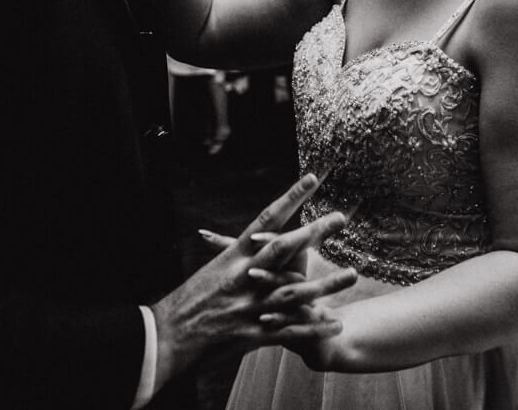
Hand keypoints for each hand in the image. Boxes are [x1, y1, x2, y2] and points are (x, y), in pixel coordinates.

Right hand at [149, 173, 356, 390]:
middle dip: (315, 233)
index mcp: (233, 257)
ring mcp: (249, 306)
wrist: (165, 338)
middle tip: (341, 218)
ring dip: (326, 284)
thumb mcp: (209, 274)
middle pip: (285, 249)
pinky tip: (337, 323)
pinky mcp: (252, 334)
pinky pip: (290, 331)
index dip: (291, 198)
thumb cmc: (184, 303)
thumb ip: (233, 260)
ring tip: (353, 273)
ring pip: (295, 291)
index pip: (266, 219)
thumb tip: (254, 244)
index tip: (312, 179)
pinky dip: (315, 328)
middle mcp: (243, 277)